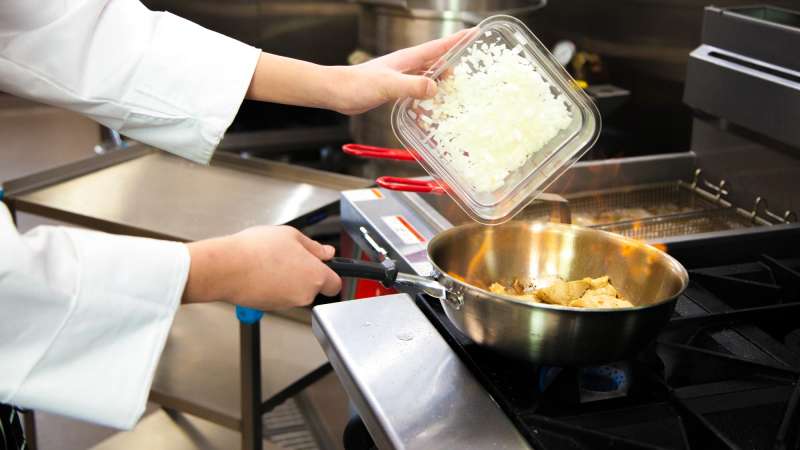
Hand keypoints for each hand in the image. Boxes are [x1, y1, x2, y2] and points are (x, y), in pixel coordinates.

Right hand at [182, 226, 340, 309]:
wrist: (226, 268)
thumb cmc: (256, 250)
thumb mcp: (291, 235)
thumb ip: (314, 247)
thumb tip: (327, 252)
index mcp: (315, 276)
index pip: (336, 283)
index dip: (331, 273)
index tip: (323, 265)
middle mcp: (304, 294)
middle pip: (314, 286)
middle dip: (305, 273)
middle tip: (289, 255)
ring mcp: (287, 303)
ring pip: (295, 291)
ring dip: (288, 279)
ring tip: (271, 261)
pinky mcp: (270, 308)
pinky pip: (279, 296)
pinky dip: (274, 286)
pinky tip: (262, 271)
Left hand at [245, 28, 473, 115]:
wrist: (336, 91)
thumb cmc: (357, 85)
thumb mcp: (388, 86)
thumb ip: (412, 86)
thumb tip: (436, 87)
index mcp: (408, 59)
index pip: (439, 46)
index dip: (459, 40)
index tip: (476, 32)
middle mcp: (406, 65)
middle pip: (437, 60)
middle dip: (455, 62)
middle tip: (471, 70)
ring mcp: (400, 76)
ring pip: (427, 76)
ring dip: (441, 81)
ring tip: (455, 90)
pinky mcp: (393, 88)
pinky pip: (416, 90)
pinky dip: (426, 97)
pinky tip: (429, 108)